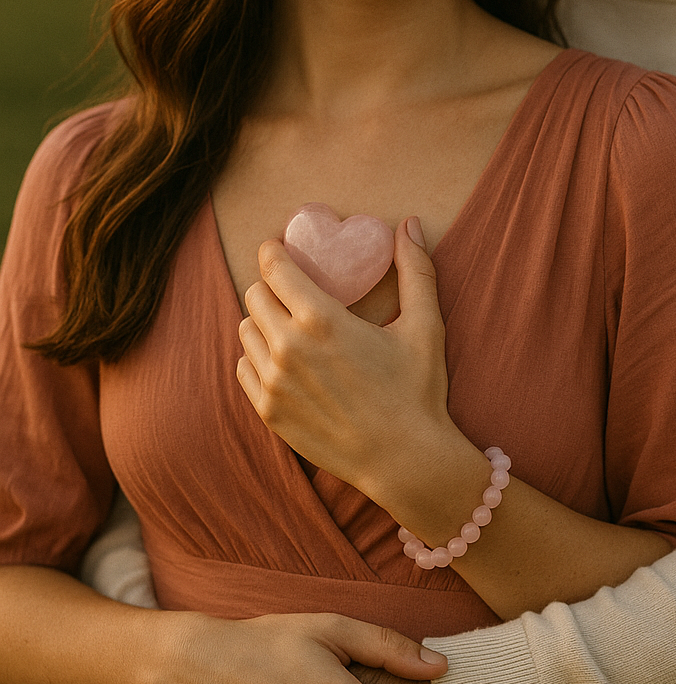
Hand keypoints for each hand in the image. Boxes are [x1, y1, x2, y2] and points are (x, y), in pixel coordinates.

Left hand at [237, 218, 464, 498]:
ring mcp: (273, 383)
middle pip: (254, 295)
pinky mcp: (268, 412)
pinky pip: (243, 368)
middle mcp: (288, 347)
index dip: (272, 252)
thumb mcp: (424, 326)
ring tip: (288, 326)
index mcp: (322, 319)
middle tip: (292, 291)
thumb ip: (415, 270)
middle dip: (272, 286)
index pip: (273, 267)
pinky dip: (257, 357)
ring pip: (245, 330)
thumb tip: (409, 223)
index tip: (278, 249)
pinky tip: (282, 360)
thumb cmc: (418, 391)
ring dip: (262, 321)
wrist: (405, 460)